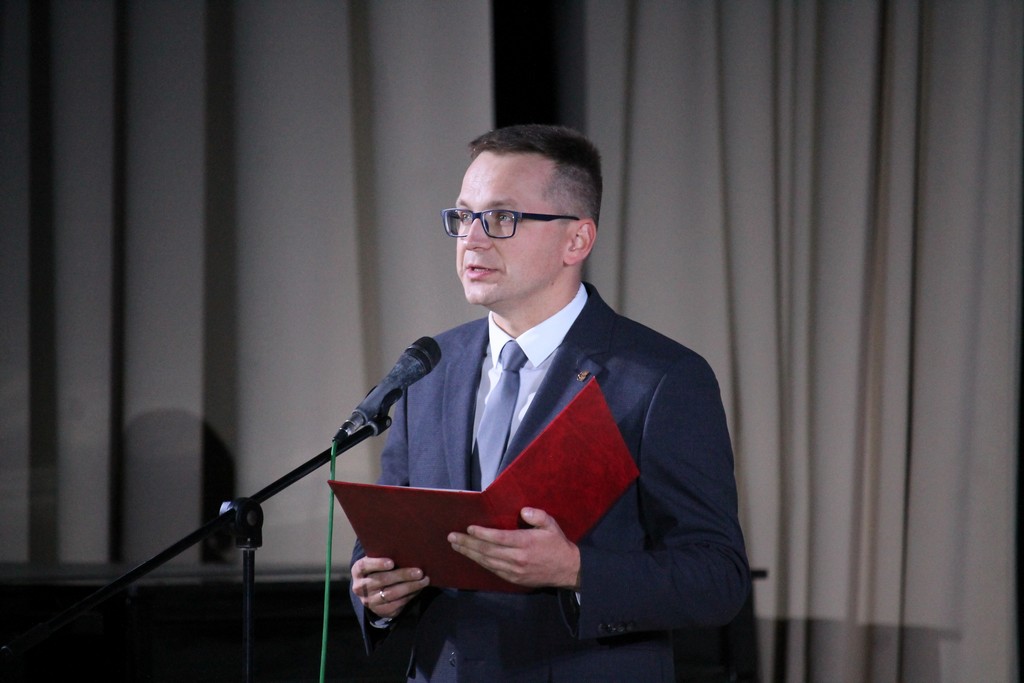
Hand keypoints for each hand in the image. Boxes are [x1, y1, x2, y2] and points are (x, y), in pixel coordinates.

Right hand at [350, 555, 429, 619]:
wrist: (372, 591)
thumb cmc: (379, 569)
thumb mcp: (377, 561)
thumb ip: (386, 555)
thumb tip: (408, 548)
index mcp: (358, 571)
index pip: (364, 566)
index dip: (377, 564)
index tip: (392, 562)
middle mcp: (360, 587)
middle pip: (382, 580)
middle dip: (402, 575)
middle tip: (419, 572)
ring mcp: (369, 601)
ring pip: (391, 594)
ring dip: (410, 587)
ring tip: (424, 580)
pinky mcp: (379, 611)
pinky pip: (396, 605)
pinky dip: (409, 596)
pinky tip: (419, 590)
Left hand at [448, 507, 580, 588]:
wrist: (568, 570)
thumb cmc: (557, 544)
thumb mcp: (551, 525)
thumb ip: (537, 516)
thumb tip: (523, 511)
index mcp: (525, 543)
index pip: (498, 538)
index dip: (481, 534)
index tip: (468, 528)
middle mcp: (517, 559)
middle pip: (487, 551)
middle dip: (467, 543)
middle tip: (452, 537)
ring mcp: (514, 571)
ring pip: (486, 562)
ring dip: (469, 554)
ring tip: (456, 545)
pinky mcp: (513, 579)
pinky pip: (493, 570)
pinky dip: (480, 563)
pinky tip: (471, 556)